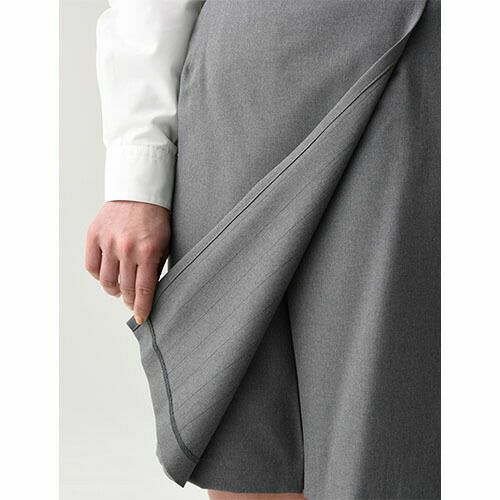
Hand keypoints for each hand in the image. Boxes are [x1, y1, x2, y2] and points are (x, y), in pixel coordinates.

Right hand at [85, 200, 170, 324]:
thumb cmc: (156, 220)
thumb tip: (149, 293)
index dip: (142, 308)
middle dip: (130, 300)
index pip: (144, 289)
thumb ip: (156, 268)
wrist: (139, 192)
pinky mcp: (94, 235)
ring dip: (114, 290)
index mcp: (148, 252)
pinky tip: (108, 275)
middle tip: (132, 302)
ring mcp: (108, 242)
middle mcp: (126, 248)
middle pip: (125, 288)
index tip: (142, 318)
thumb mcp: (164, 245)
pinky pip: (92, 267)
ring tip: (120, 289)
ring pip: (107, 281)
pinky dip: (100, 276)